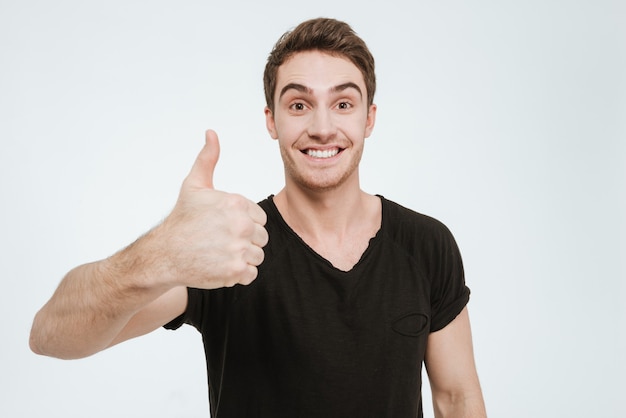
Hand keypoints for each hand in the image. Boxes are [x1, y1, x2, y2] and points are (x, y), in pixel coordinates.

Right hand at [159, 130, 268, 288]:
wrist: (164, 254)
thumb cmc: (182, 219)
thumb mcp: (194, 185)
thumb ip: (208, 158)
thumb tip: (211, 133)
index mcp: (237, 204)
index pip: (259, 218)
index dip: (243, 223)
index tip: (223, 226)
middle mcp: (241, 226)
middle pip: (261, 237)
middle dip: (244, 241)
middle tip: (220, 241)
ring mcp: (239, 250)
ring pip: (258, 256)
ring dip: (243, 258)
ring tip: (220, 253)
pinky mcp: (235, 272)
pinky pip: (252, 274)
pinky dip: (238, 274)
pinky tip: (220, 265)